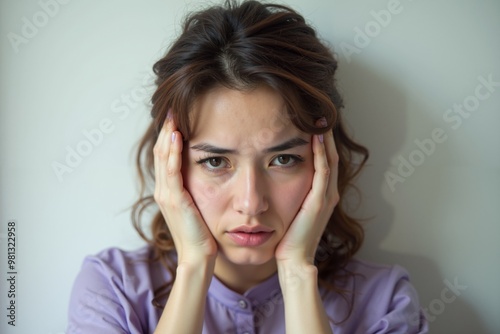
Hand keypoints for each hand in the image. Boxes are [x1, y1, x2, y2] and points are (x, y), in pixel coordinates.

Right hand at [153, 115, 217, 263]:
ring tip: (173, 117)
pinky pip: (172, 171)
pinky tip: (178, 137)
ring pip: (163, 158)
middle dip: (166, 130)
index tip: (174, 118)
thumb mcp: (195, 206)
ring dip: (168, 136)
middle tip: (171, 110)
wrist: (197, 255)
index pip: (164, 157)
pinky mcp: (175, 200)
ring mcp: (166, 194)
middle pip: (160, 152)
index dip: (167, 137)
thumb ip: (192, 189)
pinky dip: (173, 153)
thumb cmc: (200, 232)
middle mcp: (163, 190)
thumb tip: (203, 172)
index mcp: (167, 190)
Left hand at [274, 125, 338, 264]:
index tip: (313, 123)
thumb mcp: (290, 209)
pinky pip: (323, 171)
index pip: (325, 161)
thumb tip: (274, 174)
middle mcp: (328, 193)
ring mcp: (326, 197)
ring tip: (321, 118)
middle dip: (326, 134)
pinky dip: (321, 152)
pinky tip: (316, 136)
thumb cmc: (288, 237)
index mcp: (322, 194)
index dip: (322, 141)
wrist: (292, 259)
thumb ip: (290, 192)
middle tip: (320, 113)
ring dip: (326, 138)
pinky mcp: (320, 201)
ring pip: (330, 159)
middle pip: (331, 156)